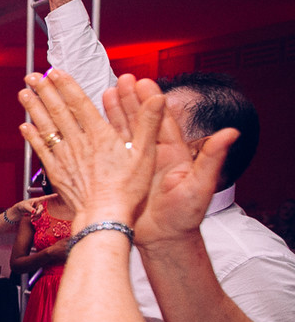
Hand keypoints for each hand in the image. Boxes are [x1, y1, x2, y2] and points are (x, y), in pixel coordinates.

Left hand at [12, 193, 57, 220]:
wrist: (19, 209)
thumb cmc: (22, 205)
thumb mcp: (25, 207)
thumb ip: (30, 209)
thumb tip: (34, 212)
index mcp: (36, 200)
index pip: (44, 198)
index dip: (51, 196)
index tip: (56, 194)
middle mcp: (38, 204)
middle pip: (41, 209)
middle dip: (38, 213)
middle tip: (32, 216)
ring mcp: (37, 208)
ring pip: (40, 213)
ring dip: (36, 216)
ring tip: (31, 218)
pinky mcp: (36, 212)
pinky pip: (38, 216)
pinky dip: (35, 218)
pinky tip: (32, 220)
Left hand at [18, 69, 158, 225]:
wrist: (104, 216)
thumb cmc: (127, 189)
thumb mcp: (146, 154)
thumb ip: (148, 123)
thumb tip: (158, 98)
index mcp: (99, 135)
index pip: (79, 103)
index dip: (66, 85)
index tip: (55, 72)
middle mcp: (78, 143)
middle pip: (58, 111)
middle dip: (45, 91)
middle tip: (33, 76)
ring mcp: (64, 157)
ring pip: (46, 127)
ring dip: (34, 108)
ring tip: (24, 93)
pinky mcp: (55, 172)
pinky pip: (40, 150)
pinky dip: (32, 137)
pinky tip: (24, 127)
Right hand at [105, 75, 236, 246]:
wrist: (164, 241)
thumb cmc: (184, 217)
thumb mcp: (200, 186)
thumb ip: (212, 159)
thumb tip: (230, 134)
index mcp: (173, 154)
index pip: (161, 121)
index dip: (152, 101)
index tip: (142, 82)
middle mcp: (153, 156)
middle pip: (140, 121)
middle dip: (130, 100)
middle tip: (120, 80)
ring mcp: (135, 166)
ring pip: (122, 134)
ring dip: (113, 114)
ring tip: (103, 94)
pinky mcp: (120, 177)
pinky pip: (107, 154)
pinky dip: (100, 139)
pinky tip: (90, 127)